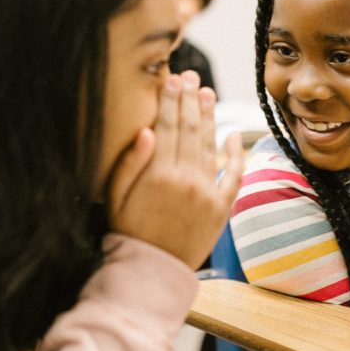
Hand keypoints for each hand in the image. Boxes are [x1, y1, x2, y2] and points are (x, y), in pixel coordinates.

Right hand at [108, 71, 243, 268]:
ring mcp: (207, 194)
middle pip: (190, 130)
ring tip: (207, 94)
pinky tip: (233, 134)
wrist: (151, 272)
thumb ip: (129, 164)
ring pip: (211, 146)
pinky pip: (234, 176)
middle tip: (191, 78)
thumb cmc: (126, 233)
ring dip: (209, 117)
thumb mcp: (114, 199)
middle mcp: (186, 180)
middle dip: (190, 100)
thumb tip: (147, 130)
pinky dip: (235, 154)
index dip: (171, 100)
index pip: (167, 127)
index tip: (172, 79)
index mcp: (158, 175)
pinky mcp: (222, 209)